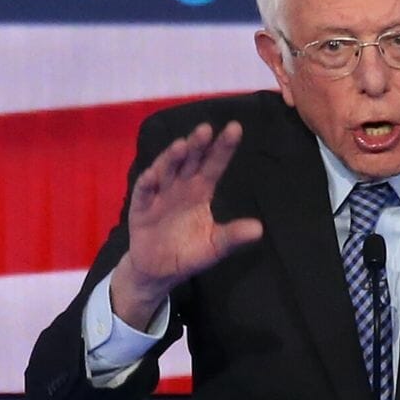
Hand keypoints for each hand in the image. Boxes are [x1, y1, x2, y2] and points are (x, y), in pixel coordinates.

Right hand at [112, 121, 262, 328]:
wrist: (159, 271)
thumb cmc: (189, 252)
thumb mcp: (215, 246)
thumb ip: (233, 236)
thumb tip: (259, 229)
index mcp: (201, 190)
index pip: (214, 165)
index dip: (223, 148)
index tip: (235, 128)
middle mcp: (180, 186)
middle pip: (190, 161)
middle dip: (197, 145)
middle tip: (206, 129)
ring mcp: (159, 195)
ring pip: (166, 171)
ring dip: (172, 158)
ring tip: (181, 146)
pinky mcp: (141, 209)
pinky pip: (144, 194)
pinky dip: (146, 184)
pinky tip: (151, 175)